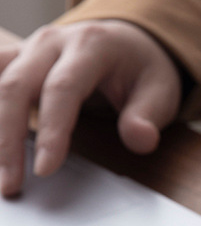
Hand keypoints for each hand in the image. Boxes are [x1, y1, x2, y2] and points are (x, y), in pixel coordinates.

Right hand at [0, 20, 181, 196]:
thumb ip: (147, 117)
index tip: (45, 169)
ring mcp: (30, 48)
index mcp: (91, 46)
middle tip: (11, 184)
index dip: (52, 131)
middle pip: (16, 87)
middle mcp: (52, 42)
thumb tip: (140, 140)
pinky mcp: (18, 60)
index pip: (62, 89)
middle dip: (9, 139)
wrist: (129, 42)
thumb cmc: (143, 71)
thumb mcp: (160, 92)